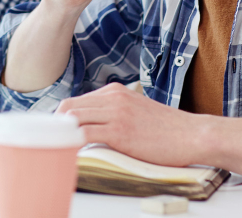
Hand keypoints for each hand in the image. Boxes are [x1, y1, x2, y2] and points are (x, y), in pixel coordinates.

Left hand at [56, 82, 208, 167]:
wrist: (192, 135)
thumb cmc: (167, 129)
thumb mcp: (136, 110)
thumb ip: (114, 112)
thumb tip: (92, 125)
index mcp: (115, 91)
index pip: (76, 101)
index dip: (61, 118)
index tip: (54, 132)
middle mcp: (112, 97)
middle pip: (68, 106)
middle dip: (54, 124)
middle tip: (49, 141)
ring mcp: (116, 113)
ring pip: (72, 117)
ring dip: (59, 133)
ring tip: (54, 147)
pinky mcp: (120, 131)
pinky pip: (84, 134)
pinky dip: (71, 142)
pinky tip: (67, 151)